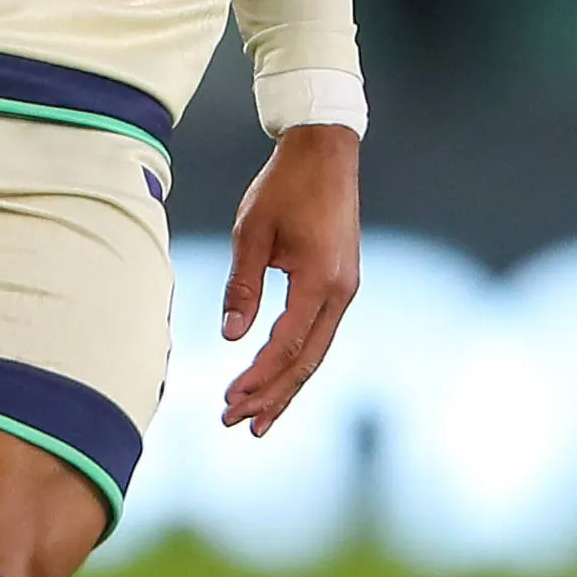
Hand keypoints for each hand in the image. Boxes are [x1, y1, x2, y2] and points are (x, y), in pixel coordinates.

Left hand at [217, 123, 359, 434]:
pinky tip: (279, 379)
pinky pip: (319, 335)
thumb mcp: (252, 232)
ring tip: (258, 419)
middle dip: (271, 396)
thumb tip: (230, 336)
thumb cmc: (286, 186)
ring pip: (316, 353)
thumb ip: (242, 286)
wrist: (326, 151)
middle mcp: (341, 292)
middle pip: (307, 362)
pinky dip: (297, 361)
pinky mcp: (341, 284)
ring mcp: (346, 290)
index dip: (258, 376)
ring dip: (286, 387)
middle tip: (237, 424)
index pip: (287, 345)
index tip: (230, 399)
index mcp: (320, 280)